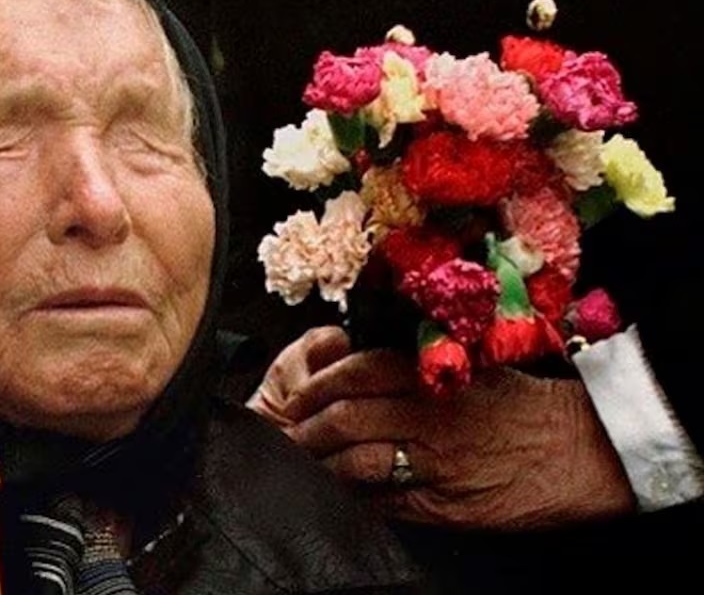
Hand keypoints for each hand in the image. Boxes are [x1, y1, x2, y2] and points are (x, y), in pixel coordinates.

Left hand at [249, 326, 635, 530]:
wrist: (583, 450)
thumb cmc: (524, 406)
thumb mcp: (472, 370)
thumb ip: (417, 368)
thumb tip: (357, 367)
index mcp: (434, 376)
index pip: (356, 371)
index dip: (317, 383)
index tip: (299, 394)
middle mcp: (429, 415)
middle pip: (344, 416)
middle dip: (306, 427)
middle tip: (288, 433)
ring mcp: (435, 462)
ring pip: (355, 461)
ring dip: (321, 463)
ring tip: (304, 464)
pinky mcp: (443, 503)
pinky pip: (383, 500)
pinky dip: (354, 497)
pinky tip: (340, 493)